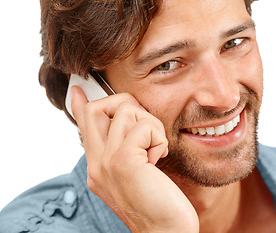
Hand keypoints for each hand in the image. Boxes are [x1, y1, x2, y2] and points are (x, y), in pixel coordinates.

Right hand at [71, 86, 198, 231]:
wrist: (165, 231)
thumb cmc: (157, 204)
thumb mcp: (136, 174)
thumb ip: (126, 150)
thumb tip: (130, 127)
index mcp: (99, 167)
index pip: (85, 127)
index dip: (82, 106)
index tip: (78, 91)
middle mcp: (97, 164)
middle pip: (100, 108)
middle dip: (127, 104)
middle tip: (146, 126)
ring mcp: (107, 162)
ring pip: (126, 110)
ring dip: (151, 124)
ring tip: (156, 149)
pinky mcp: (123, 162)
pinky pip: (143, 126)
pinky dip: (158, 136)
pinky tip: (159, 157)